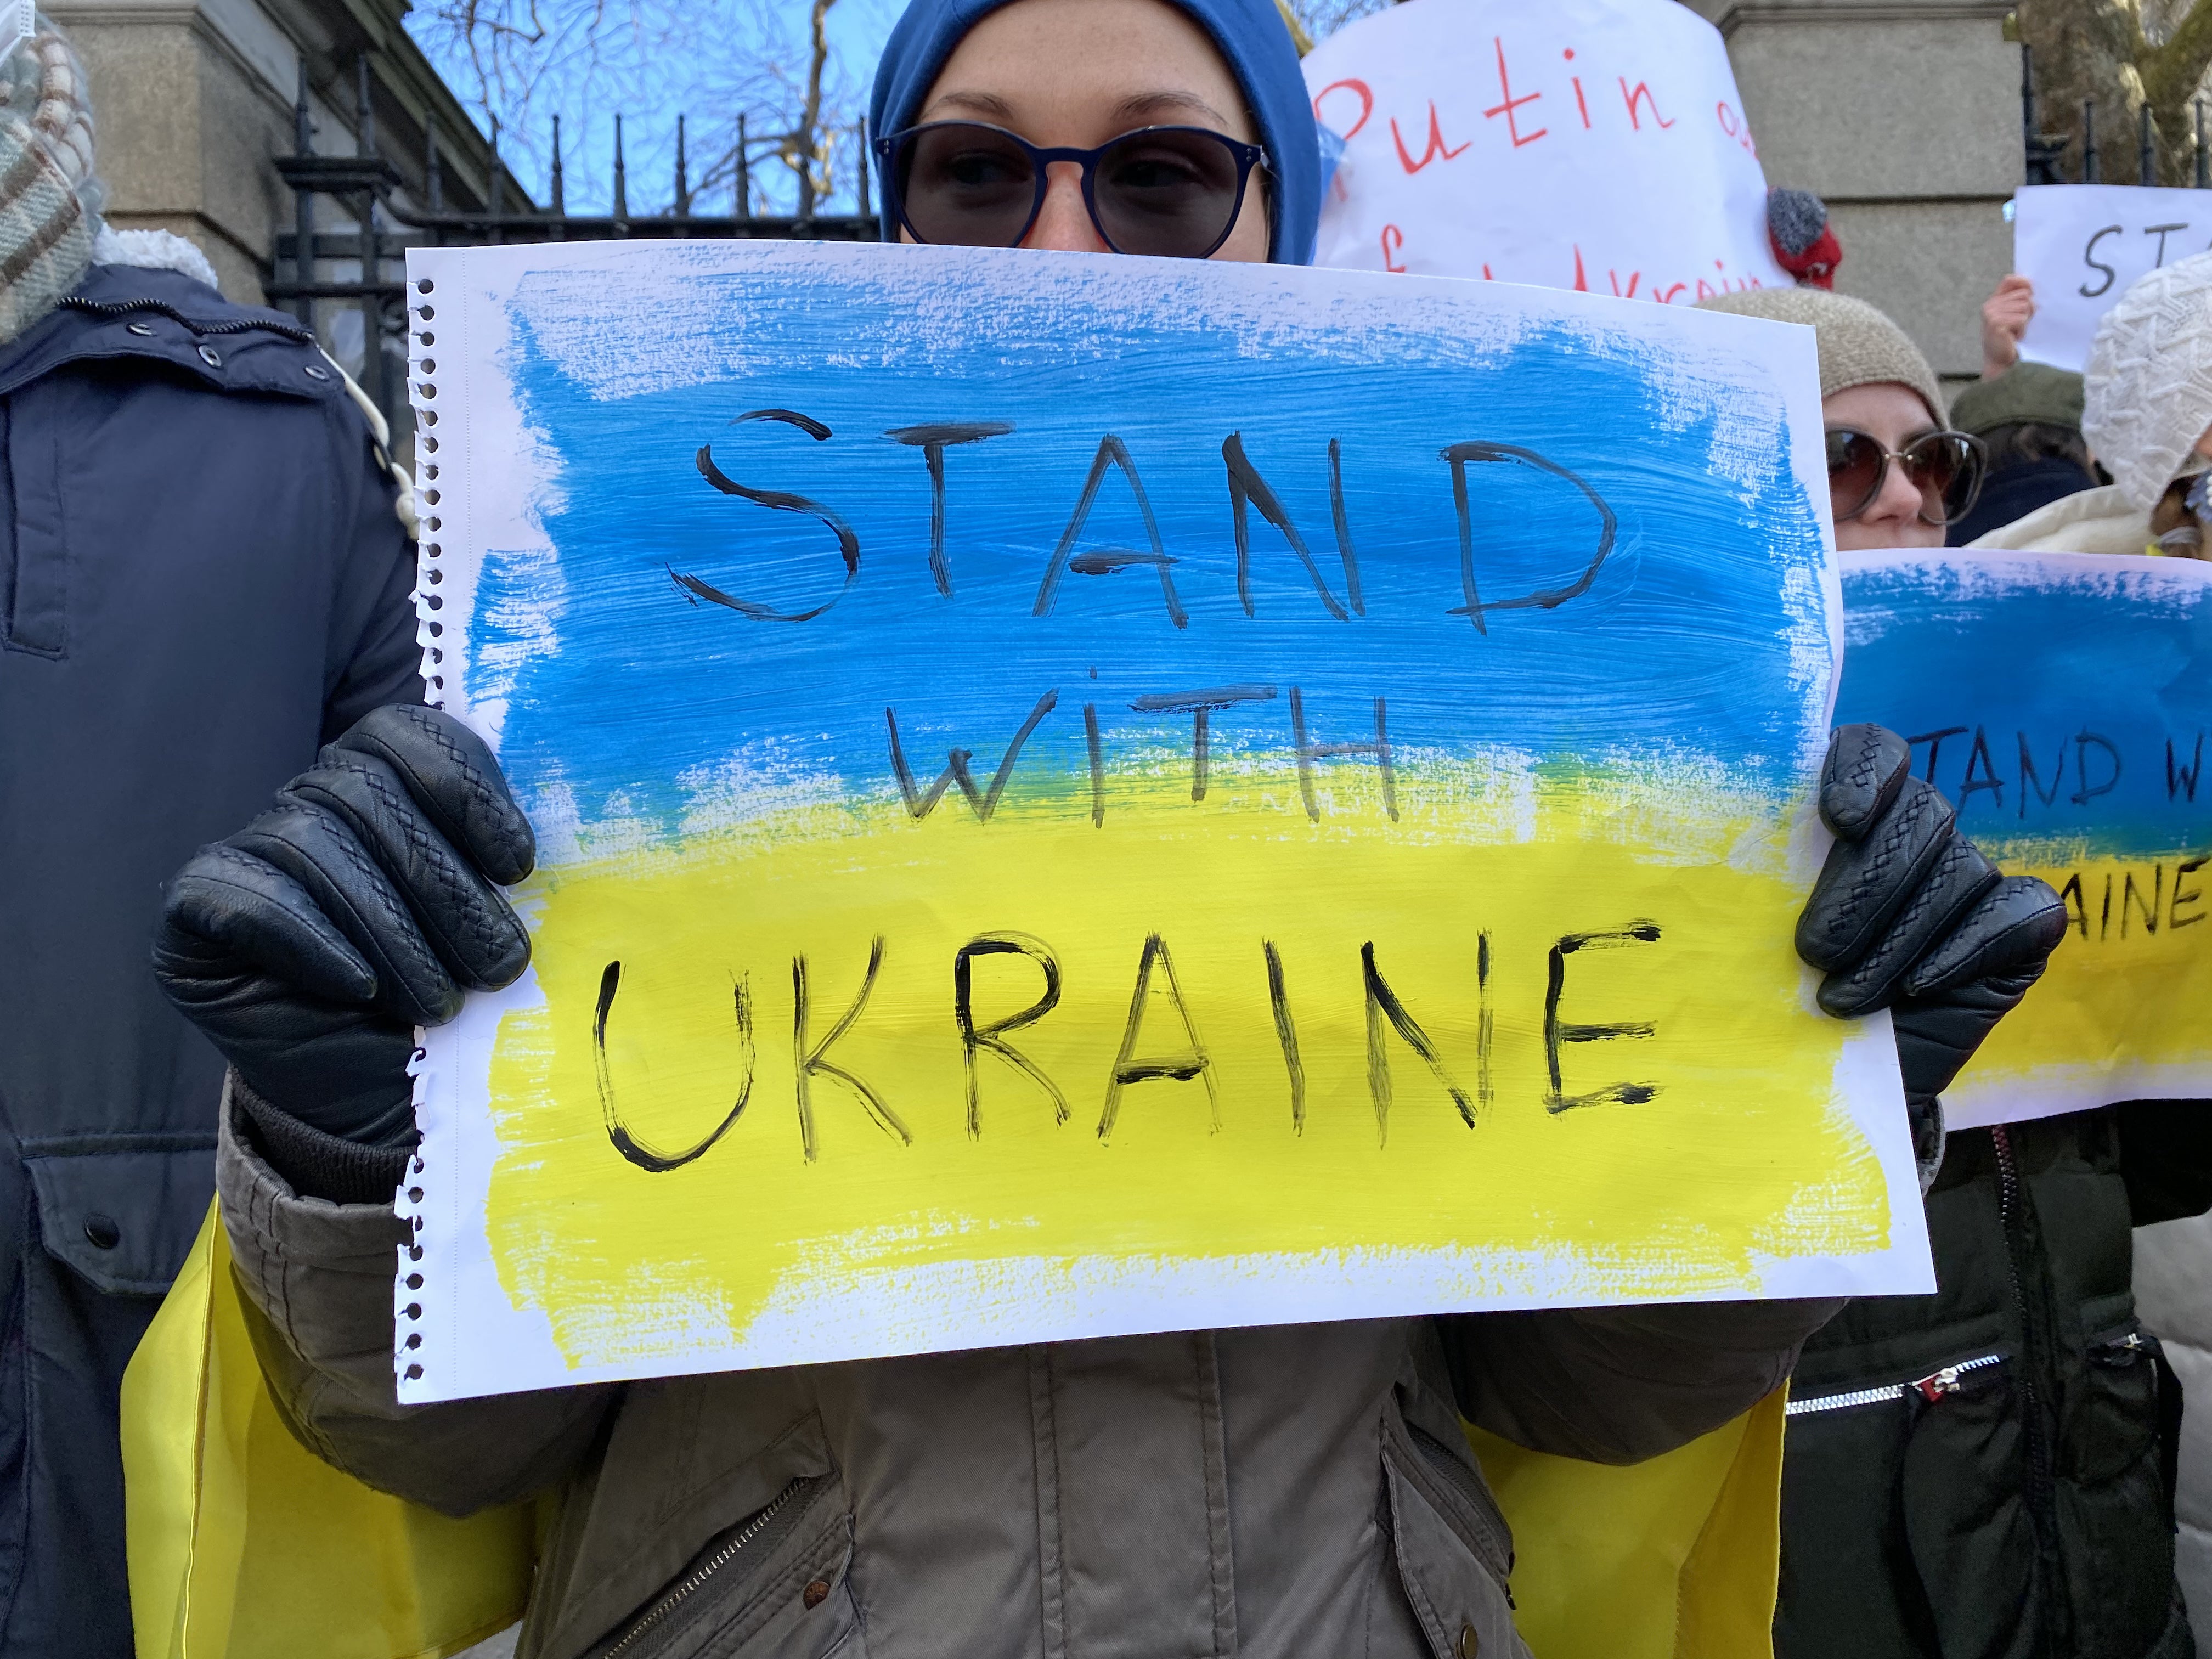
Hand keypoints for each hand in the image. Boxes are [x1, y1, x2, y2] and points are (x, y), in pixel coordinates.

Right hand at [153, 705, 534, 1145]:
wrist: (376, 1094)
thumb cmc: (444, 998)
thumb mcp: (488, 925)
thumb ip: (498, 866)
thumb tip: (530, 842)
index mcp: (382, 784)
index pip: (410, 737)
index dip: (466, 790)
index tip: (518, 867)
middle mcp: (311, 801)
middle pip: (366, 792)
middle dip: (444, 884)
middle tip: (499, 963)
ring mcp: (250, 850)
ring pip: (312, 842)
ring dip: (391, 929)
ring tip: (442, 999)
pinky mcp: (196, 908)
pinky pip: (248, 895)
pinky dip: (311, 940)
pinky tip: (357, 986)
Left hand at [1796, 725, 2067, 1176]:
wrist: (1833, 1071)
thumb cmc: (1784, 990)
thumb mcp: (1755, 929)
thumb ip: (1760, 875)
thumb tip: (1716, 843)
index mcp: (1856, 810)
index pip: (1876, 748)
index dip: (1865, 769)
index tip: (1838, 818)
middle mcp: (1922, 832)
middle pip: (1920, 813)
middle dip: (1864, 886)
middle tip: (1811, 952)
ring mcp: (1975, 877)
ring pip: (1958, 870)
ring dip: (1896, 938)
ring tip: (1841, 998)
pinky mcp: (2021, 928)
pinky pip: (2017, 911)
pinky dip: (1967, 946)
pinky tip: (1920, 985)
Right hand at [1981, 274, 2034, 379]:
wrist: (2001, 363)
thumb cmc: (2011, 340)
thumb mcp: (2016, 314)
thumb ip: (2020, 298)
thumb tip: (2030, 284)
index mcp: (1993, 301)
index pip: (2010, 280)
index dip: (2024, 285)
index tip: (2030, 295)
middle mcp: (1989, 305)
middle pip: (2024, 294)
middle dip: (2029, 309)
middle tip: (2020, 324)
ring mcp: (1991, 314)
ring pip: (2025, 306)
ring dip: (2026, 321)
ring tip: (2017, 332)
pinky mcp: (1996, 323)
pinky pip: (2021, 318)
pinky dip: (2023, 329)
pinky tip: (2015, 337)